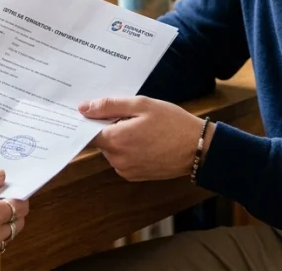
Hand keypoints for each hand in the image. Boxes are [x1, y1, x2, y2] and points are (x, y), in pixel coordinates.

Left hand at [78, 96, 211, 181]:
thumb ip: (109, 106)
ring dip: (120, 139)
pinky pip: (123, 159)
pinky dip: (129, 149)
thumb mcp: (141, 105)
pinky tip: (146, 140)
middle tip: (131, 116)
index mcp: (116, 141)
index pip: (87, 132)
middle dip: (110, 127)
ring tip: (142, 128)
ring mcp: (126, 170)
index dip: (90, 120)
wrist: (198, 148)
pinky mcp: (135, 176)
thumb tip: (83, 108)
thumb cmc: (172, 123)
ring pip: (112, 150)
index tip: (97, 111)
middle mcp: (117, 160)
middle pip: (101, 141)